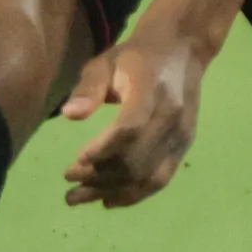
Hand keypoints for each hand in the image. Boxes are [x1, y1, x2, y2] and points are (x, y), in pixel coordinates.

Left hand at [59, 25, 206, 208]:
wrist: (182, 50)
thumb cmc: (136, 57)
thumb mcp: (106, 62)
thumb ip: (88, 88)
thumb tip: (69, 115)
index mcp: (152, 91)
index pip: (130, 128)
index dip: (104, 149)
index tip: (77, 161)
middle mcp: (172, 117)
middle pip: (136, 159)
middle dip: (100, 175)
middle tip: (68, 180)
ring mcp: (181, 135)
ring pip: (148, 176)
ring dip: (112, 191)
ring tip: (78, 197)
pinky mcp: (184, 146)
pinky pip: (160, 179)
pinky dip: (134, 195)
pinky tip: (108, 201)